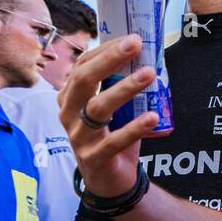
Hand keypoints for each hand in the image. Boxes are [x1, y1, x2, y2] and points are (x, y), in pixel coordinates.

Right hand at [58, 35, 158, 197]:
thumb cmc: (111, 137)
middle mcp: (68, 113)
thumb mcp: (113, 109)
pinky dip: (134, 128)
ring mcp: (79, 137)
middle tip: (136, 44)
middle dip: (110, 59)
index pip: (83, 65)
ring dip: (125, 88)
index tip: (132, 38)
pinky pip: (114, 141)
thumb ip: (119, 86)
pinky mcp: (94, 158)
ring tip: (149, 74)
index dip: (106, 50)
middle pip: (85, 80)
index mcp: (70, 97)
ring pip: (98, 107)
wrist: (109, 182)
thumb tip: (145, 56)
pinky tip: (153, 116)